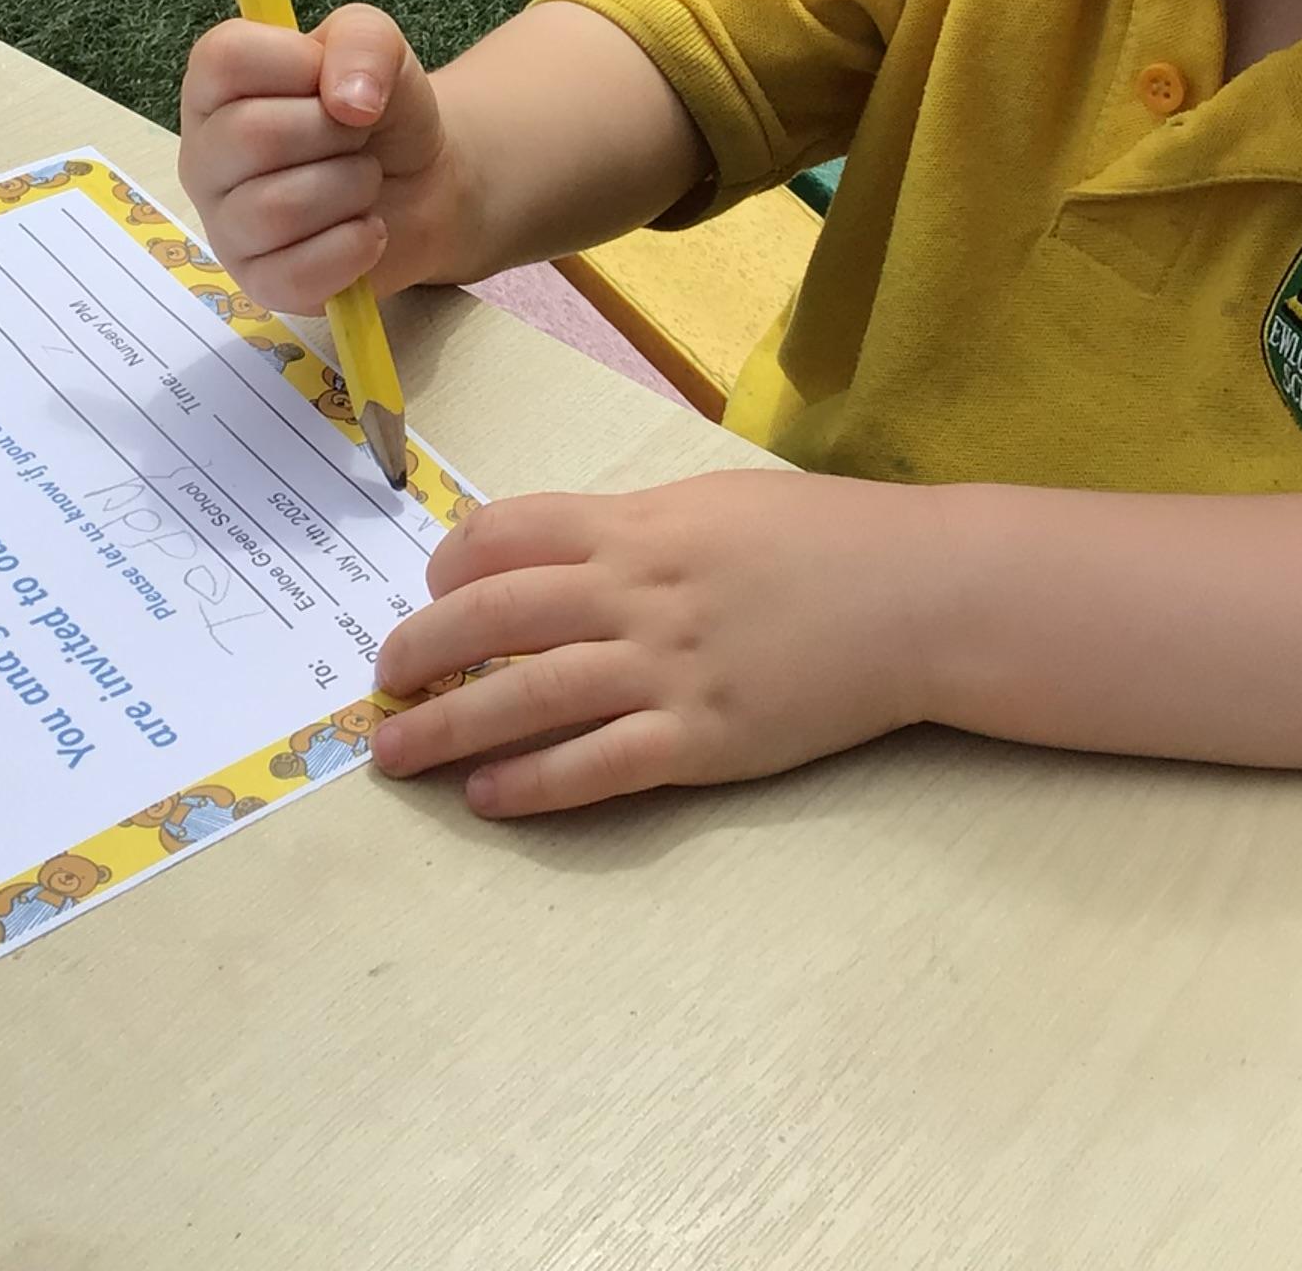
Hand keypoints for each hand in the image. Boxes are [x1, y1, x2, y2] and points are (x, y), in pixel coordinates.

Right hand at [177, 5, 467, 310]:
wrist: (423, 181)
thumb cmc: (379, 109)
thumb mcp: (379, 46)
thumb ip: (363, 41)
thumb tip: (350, 102)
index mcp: (214, 85)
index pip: (225, 58)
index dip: (297, 64)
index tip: (330, 81)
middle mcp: (204, 154)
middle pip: (251, 136)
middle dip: (335, 133)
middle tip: (357, 137)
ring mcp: (224, 224)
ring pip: (275, 209)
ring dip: (350, 189)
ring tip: (363, 182)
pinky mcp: (258, 281)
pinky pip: (294, 274)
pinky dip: (353, 247)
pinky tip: (366, 228)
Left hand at [368, 471, 941, 816]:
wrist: (919, 595)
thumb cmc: (823, 540)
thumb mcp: (715, 504)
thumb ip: (635, 528)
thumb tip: (559, 554)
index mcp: (638, 524)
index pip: (505, 534)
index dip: (448, 567)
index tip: (428, 594)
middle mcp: (637, 592)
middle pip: (491, 616)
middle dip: (419, 651)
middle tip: (382, 681)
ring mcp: (667, 668)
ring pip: (525, 696)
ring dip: (447, 728)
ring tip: (397, 754)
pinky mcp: (702, 739)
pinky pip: (595, 766)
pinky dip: (532, 784)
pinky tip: (489, 797)